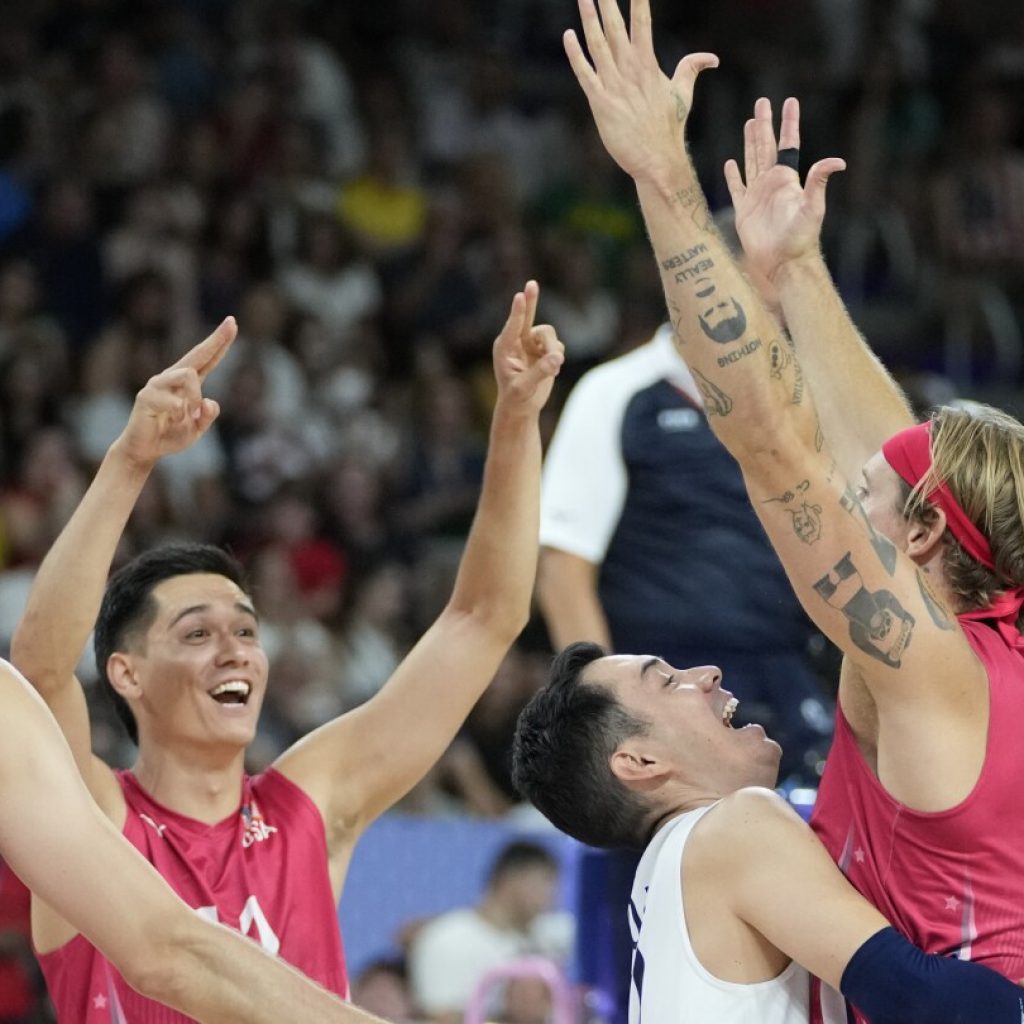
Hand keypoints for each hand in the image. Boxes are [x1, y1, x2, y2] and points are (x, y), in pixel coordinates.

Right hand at [114, 317, 235, 468]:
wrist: (144, 449)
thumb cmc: (170, 436)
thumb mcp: (196, 429)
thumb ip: (207, 416)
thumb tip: (210, 402)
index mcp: (187, 383)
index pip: (207, 359)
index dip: (219, 342)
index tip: (232, 323)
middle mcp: (172, 377)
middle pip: (197, 354)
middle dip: (216, 339)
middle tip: (232, 323)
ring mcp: (158, 384)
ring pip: (189, 375)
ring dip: (195, 398)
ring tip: (189, 417)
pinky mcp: (146, 396)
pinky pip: (174, 400)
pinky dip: (180, 414)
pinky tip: (172, 421)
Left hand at [493, 281, 563, 413]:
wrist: (522, 406)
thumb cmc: (516, 398)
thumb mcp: (525, 388)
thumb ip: (541, 372)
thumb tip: (558, 358)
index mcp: (504, 348)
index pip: (513, 326)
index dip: (518, 311)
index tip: (519, 296)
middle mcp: (517, 341)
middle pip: (528, 315)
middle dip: (531, 301)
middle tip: (532, 283)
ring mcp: (530, 343)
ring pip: (549, 334)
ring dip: (554, 349)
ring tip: (554, 368)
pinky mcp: (544, 349)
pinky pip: (558, 345)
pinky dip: (558, 357)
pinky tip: (552, 371)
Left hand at [564, 0, 717, 186]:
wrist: (657, 160)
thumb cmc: (669, 128)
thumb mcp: (683, 94)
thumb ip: (691, 68)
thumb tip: (712, 58)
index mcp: (648, 64)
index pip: (642, 22)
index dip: (637, 0)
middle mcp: (630, 70)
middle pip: (616, 26)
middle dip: (607, 1)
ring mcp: (614, 86)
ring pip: (598, 44)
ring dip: (588, 18)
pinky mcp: (601, 103)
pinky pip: (585, 74)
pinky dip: (576, 55)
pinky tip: (568, 36)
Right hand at [724, 97, 845, 282]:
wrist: (783, 263)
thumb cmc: (801, 238)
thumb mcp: (812, 207)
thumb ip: (818, 182)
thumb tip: (837, 161)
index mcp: (787, 179)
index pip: (788, 144)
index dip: (788, 123)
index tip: (789, 102)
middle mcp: (772, 183)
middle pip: (766, 147)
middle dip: (764, 125)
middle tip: (761, 103)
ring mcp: (757, 196)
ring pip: (752, 161)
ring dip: (749, 142)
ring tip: (749, 123)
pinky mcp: (743, 211)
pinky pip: (736, 188)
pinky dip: (733, 176)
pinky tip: (730, 164)